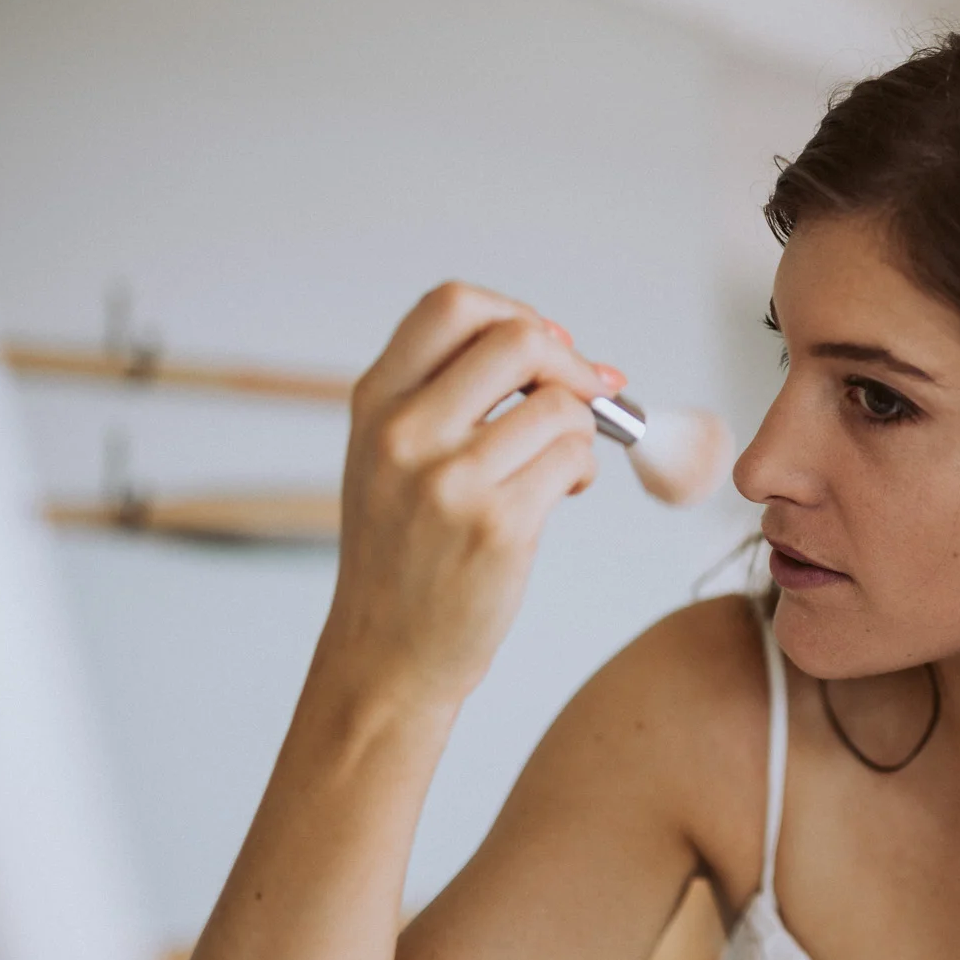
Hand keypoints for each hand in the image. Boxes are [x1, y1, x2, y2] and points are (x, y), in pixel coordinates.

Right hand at [316, 281, 623, 715]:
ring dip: (581, 431)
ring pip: (561, 406)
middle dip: (571, 364)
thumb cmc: (405, 552)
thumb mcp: (393, 456)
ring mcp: (449, 480)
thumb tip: (565, 347)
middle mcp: (404, 433)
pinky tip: (559, 495)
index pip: (453, 307)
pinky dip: (582, 470)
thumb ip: (454, 394)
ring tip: (559, 467)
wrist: (387, 653)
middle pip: (519, 340)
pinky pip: (574, 459)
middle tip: (583, 397)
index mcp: (376, 402)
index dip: (517, 314)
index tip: (547, 347)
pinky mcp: (497, 526)